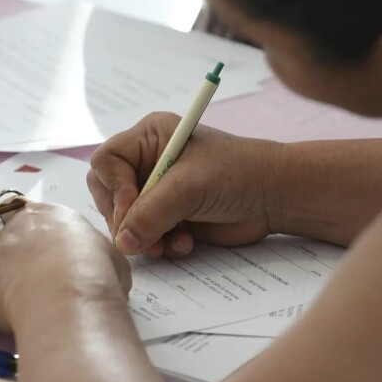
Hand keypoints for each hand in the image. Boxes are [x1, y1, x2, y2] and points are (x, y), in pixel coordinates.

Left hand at [0, 202, 130, 333]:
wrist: (67, 298)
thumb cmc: (96, 271)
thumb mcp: (109, 256)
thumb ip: (93, 255)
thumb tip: (96, 269)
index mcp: (48, 215)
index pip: (29, 212)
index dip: (33, 230)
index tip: (41, 248)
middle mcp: (13, 229)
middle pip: (7, 239)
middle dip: (16, 259)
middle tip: (36, 284)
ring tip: (22, 309)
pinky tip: (1, 322)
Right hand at [87, 112, 283, 256]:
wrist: (275, 197)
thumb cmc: (238, 173)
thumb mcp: (190, 186)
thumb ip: (152, 213)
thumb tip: (123, 241)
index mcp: (150, 137)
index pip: (107, 162)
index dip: (114, 189)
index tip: (132, 210)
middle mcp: (149, 161)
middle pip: (109, 194)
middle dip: (126, 219)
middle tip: (146, 236)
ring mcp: (159, 191)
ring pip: (126, 220)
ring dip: (146, 237)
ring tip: (171, 243)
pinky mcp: (171, 216)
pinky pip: (147, 236)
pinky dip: (161, 244)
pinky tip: (185, 244)